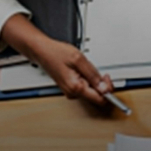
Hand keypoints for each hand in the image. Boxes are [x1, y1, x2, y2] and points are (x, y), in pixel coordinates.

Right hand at [0, 14, 114, 105]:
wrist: (42, 51)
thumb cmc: (56, 53)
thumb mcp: (79, 59)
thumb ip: (93, 74)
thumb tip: (104, 87)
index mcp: (76, 88)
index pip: (100, 99)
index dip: (108, 90)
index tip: (108, 79)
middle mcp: (73, 93)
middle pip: (97, 97)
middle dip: (103, 85)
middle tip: (102, 73)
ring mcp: (71, 92)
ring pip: (92, 92)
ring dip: (96, 82)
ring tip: (90, 70)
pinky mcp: (71, 88)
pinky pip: (86, 88)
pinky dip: (90, 81)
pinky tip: (86, 72)